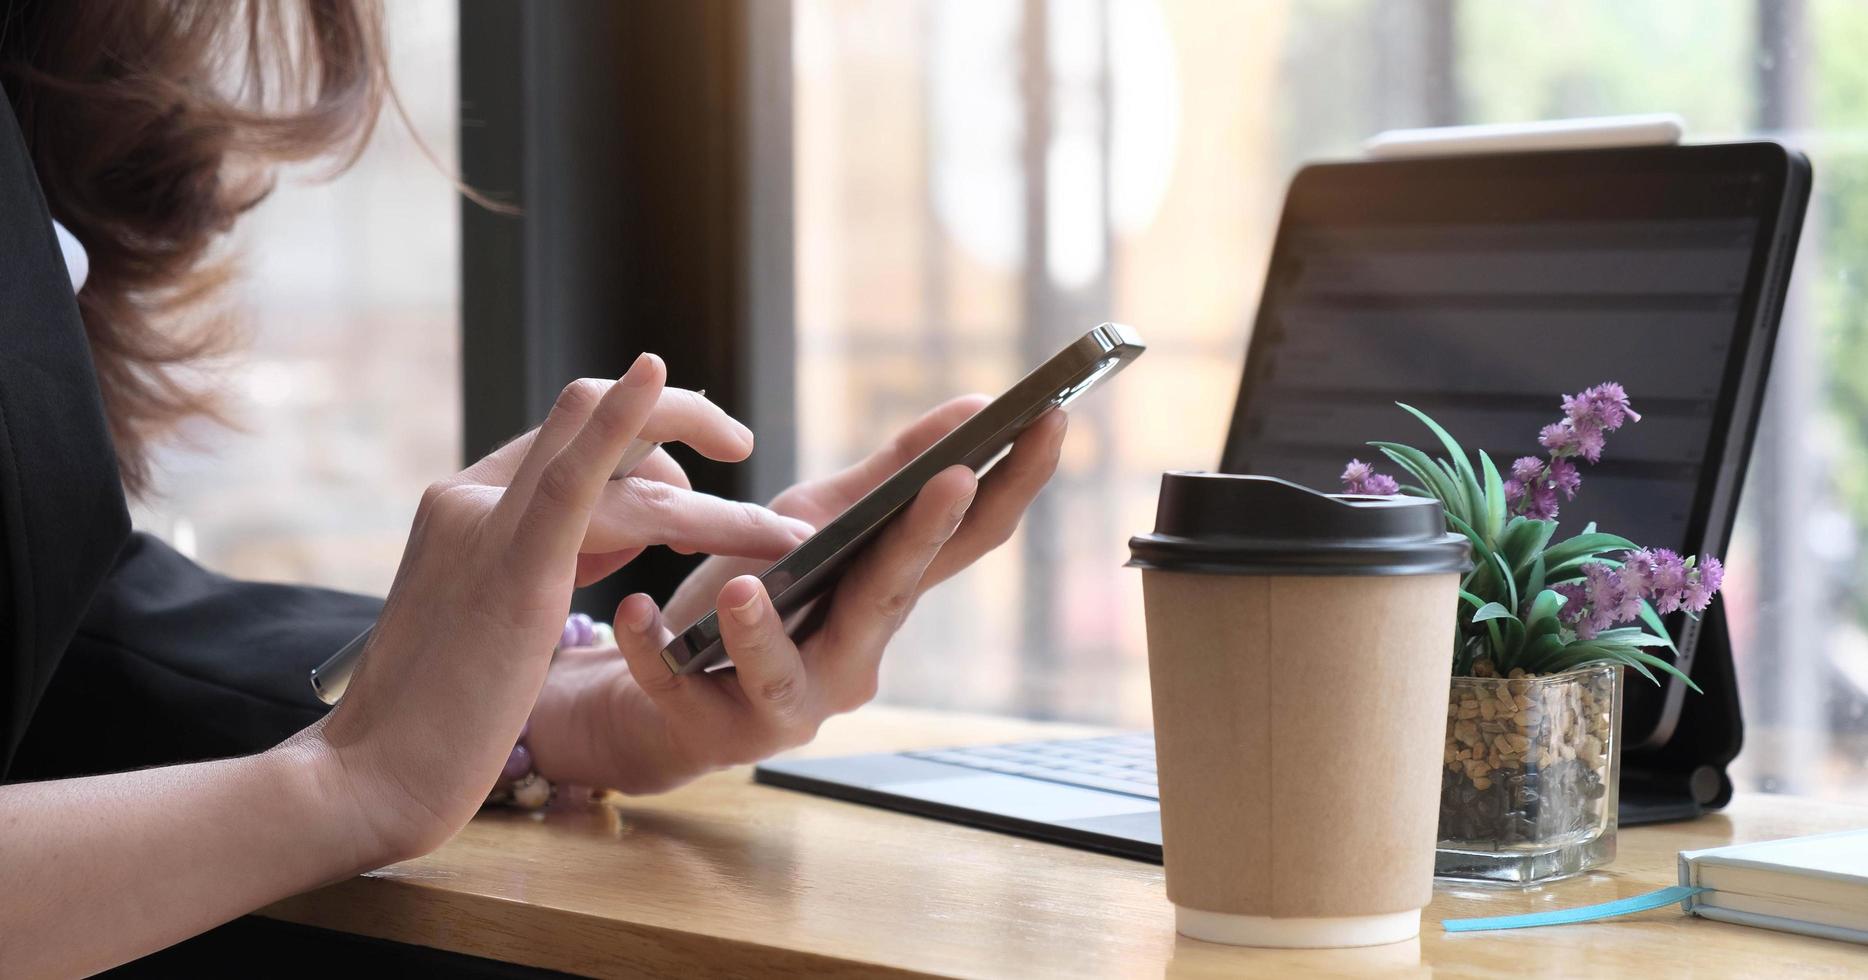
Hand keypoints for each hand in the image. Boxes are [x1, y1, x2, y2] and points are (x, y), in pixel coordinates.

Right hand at [303, 354, 807, 861]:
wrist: (369, 775)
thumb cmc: (433, 720)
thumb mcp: (487, 620)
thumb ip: (538, 567)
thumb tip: (608, 543)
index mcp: (464, 509)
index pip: (565, 441)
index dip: (639, 449)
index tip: (688, 490)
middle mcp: (470, 498)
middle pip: (586, 415)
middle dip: (679, 418)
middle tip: (740, 442)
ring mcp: (485, 524)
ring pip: (616, 460)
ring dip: (713, 497)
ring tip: (783, 537)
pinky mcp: (512, 566)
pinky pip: (576, 472)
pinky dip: (623, 418)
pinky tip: (659, 378)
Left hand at [526, 398, 1067, 793]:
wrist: (662, 695)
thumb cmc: (755, 603)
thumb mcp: (815, 527)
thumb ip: (890, 476)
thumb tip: (976, 407)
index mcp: (885, 601)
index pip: (970, 543)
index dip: (1016, 484)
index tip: (1054, 418)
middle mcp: (854, 661)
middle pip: (891, 600)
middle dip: (921, 538)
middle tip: (950, 478)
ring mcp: (786, 706)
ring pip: (785, 678)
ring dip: (764, 633)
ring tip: (746, 589)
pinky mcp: (712, 731)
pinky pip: (679, 688)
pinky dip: (656, 650)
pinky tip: (636, 612)